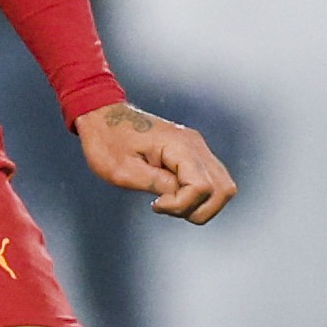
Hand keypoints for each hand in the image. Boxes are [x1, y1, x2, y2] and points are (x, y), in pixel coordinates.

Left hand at [76, 100, 233, 223]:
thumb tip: (180, 197)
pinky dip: (198, 196)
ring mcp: (197, 148)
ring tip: (171, 202)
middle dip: (198, 209)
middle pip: (224, 190)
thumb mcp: (123, 171)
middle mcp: (195, 145)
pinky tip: (173, 194)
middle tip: (167, 206)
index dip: (182, 204)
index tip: (155, 204)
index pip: (202, 187)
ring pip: (223, 187)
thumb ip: (157, 184)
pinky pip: (211, 181)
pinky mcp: (193, 153)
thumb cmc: (108, 142)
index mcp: (179, 146)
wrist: (103, 117)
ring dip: (201, 204)